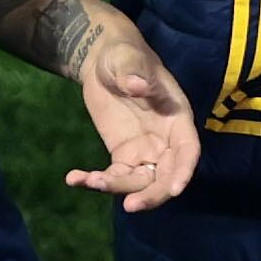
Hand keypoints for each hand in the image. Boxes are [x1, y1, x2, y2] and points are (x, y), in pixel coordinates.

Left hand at [64, 7, 200, 213]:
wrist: (104, 62)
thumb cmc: (124, 55)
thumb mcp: (128, 57)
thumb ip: (134, 71)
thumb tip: (137, 85)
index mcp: (176, 118)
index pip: (187, 150)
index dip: (183, 171)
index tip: (174, 190)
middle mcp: (165, 141)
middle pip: (166, 175)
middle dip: (151, 194)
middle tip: (130, 206)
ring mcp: (144, 151)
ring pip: (139, 181)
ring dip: (118, 188)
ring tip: (89, 181)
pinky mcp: (123, 156)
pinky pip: (114, 176)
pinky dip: (94, 181)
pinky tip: (74, 179)